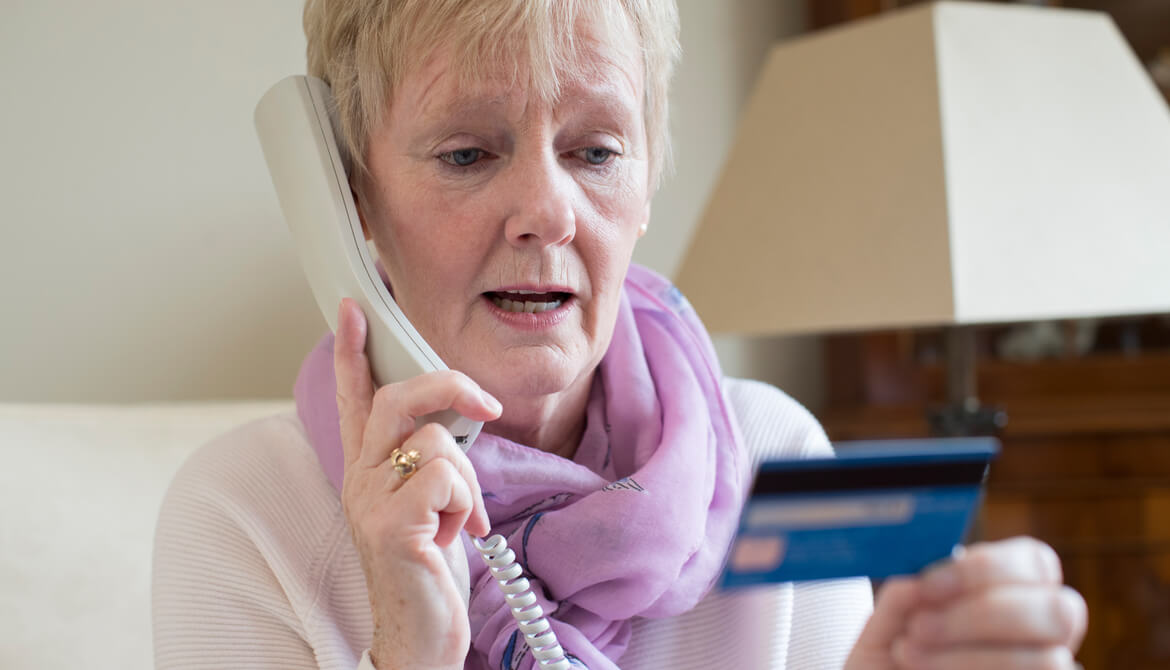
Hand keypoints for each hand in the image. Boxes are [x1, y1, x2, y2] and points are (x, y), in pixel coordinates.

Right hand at [333, 298, 501, 669]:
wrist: (418, 635)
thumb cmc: (428, 569)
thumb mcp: (428, 505)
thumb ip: (431, 463)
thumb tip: (462, 426)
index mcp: (366, 469)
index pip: (355, 397)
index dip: (354, 350)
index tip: (355, 306)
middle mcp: (359, 478)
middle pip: (399, 397)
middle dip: (450, 386)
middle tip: (487, 406)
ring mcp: (369, 500)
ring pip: (437, 442)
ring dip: (467, 482)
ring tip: (457, 520)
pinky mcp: (391, 524)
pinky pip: (446, 478)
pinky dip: (466, 505)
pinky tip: (454, 536)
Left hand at [845, 536, 1087, 669]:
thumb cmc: (893, 656)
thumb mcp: (889, 623)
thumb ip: (903, 597)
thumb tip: (916, 584)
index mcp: (1015, 591)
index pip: (1038, 563)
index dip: (986, 568)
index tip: (926, 585)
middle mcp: (1044, 632)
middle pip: (1059, 610)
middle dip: (981, 615)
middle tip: (918, 625)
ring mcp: (1045, 667)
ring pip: (1048, 659)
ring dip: (968, 656)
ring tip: (908, 653)